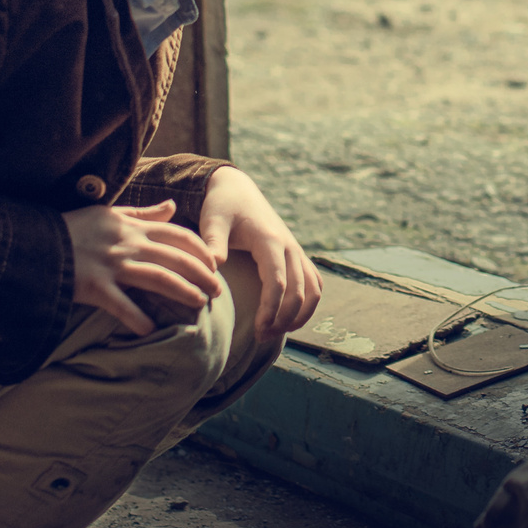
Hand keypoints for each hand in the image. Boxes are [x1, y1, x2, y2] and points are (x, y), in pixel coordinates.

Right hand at [64, 199, 219, 335]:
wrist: (34, 243)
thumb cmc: (73, 229)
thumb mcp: (109, 213)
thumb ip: (143, 212)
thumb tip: (172, 205)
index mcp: (131, 226)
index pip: (177, 235)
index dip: (201, 250)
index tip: (215, 265)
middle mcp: (127, 244)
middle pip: (175, 258)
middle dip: (201, 274)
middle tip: (218, 290)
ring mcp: (111, 265)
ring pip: (158, 278)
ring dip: (182, 292)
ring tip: (199, 304)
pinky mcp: (93, 286)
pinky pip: (121, 305)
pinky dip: (137, 318)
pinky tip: (151, 330)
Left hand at [199, 167, 322, 342]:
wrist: (237, 190)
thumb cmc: (222, 207)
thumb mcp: (212, 220)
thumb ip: (212, 242)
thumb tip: (214, 267)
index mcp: (269, 240)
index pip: (278, 282)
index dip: (271, 310)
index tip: (257, 330)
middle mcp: (289, 246)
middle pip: (298, 291)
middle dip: (283, 319)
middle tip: (260, 337)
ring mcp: (296, 250)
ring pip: (313, 290)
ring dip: (299, 315)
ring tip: (275, 332)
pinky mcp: (297, 255)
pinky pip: (314, 283)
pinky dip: (308, 305)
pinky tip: (289, 320)